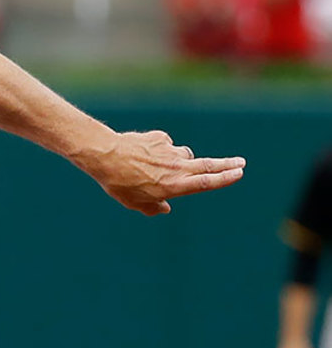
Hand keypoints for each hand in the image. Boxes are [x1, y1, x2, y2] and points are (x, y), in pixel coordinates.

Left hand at [87, 130, 244, 215]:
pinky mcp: (160, 138)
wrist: (106, 156)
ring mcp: (170, 151)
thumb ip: (153, 207)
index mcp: (174, 185)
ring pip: (184, 155)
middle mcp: (176, 167)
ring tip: (155, 168)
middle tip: (241, 163)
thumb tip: (165, 209)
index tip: (239, 174)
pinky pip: (166, 145)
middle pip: (208, 165)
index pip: (206, 182)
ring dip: (179, 161)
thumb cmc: (119, 183)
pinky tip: (142, 155)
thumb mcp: (135, 203)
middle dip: (227, 165)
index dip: (224, 179)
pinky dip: (159, 151)